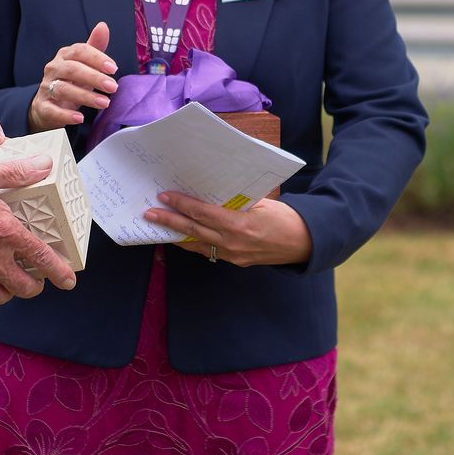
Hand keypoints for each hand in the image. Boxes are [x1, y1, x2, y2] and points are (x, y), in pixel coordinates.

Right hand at [0, 156, 76, 305]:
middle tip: (37, 273)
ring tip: (13, 274)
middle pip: (28, 287)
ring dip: (14, 288)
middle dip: (38, 283)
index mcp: (6, 234)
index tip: (70, 280)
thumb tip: (45, 165)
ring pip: (6, 296)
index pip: (42, 259)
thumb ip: (16, 172)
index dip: (60, 272)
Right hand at [29, 22, 117, 131]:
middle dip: (94, 77)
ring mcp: (46, 88)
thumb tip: (103, 26)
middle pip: (72, 70)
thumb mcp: (84, 64)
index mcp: (65, 56)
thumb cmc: (71, 81)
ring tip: (104, 103)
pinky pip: (52, 110)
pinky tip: (80, 118)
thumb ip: (95, 47)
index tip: (114, 68)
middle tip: (113, 87)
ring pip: (63, 89)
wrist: (47, 105)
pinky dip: (65, 114)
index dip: (97, 58)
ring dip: (85, 96)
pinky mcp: (42, 107)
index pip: (79, 51)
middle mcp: (53, 69)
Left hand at [144, 192, 313, 267]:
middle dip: (169, 221)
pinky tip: (181, 237)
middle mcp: (233, 243)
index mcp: (240, 225)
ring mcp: (233, 255)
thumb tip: (212, 193)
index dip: (182, 205)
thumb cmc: (286, 218)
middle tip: (149, 213)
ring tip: (158, 226)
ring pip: (197, 244)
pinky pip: (208, 251)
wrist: (304, 244)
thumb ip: (236, 201)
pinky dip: (193, 243)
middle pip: (193, 231)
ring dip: (176, 235)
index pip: (203, 214)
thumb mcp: (262, 203)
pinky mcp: (235, 261)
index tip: (165, 196)